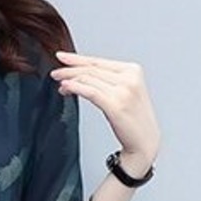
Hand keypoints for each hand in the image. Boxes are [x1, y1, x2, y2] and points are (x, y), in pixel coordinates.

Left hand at [50, 50, 160, 170]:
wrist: (144, 143)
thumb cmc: (133, 120)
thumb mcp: (124, 93)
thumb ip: (108, 81)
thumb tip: (81, 75)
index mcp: (132, 70)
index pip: (99, 61)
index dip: (78, 59)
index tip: (62, 57)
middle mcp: (129, 78)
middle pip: (92, 69)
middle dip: (70, 69)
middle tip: (56, 72)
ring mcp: (123, 91)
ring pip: (89, 79)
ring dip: (70, 80)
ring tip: (59, 83)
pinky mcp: (115, 105)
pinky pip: (90, 92)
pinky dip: (76, 88)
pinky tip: (66, 87)